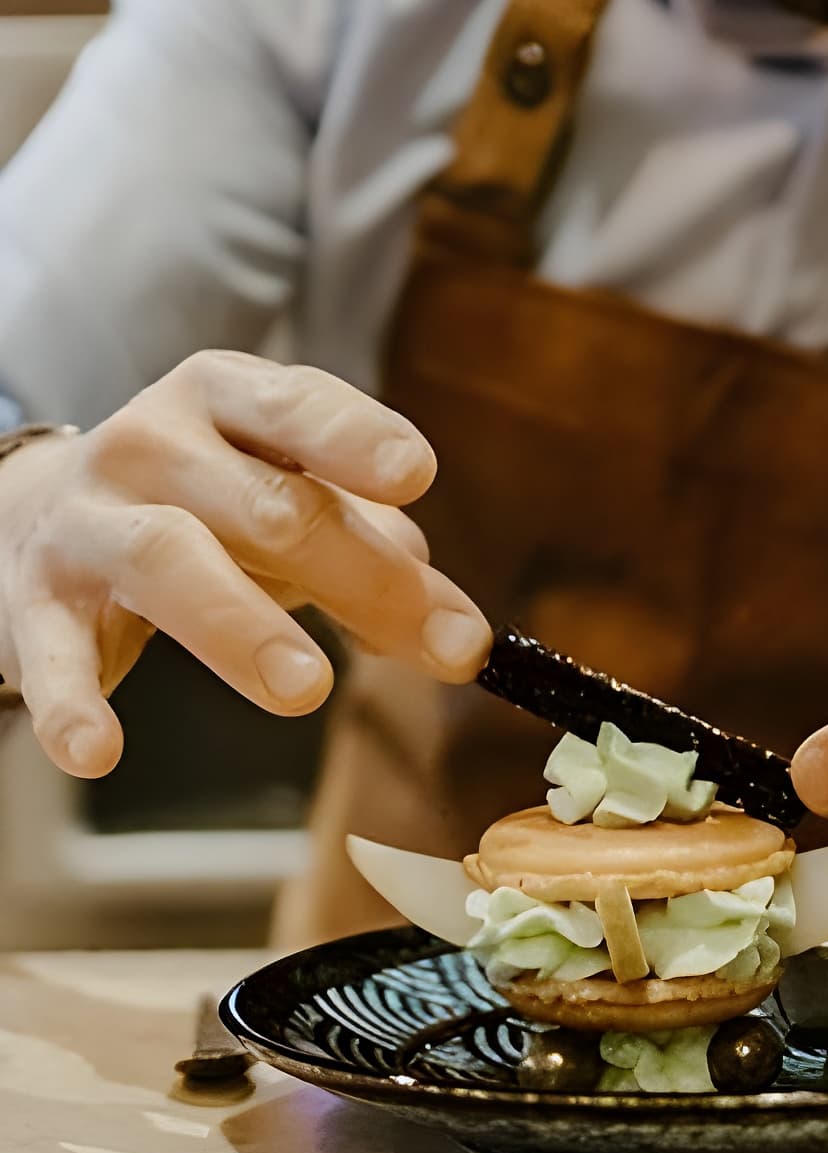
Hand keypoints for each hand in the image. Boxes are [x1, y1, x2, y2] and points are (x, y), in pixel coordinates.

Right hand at [0, 350, 491, 778]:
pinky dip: (71, 703)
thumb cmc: (206, 504)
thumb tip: (459, 630)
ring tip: (308, 690)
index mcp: (230, 401)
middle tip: (445, 646)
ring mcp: (89, 520)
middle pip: (270, 506)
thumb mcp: (293, 503)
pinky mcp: (32, 602)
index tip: (416, 475)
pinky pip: (50, 653)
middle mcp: (155, 444)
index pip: (299, 407)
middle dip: (361, 575)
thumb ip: (380, 556)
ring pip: (167, 559)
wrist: (33, 512)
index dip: (357, 437)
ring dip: (242, 625)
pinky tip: (101, 751)